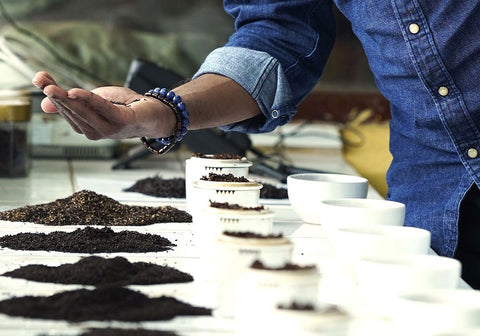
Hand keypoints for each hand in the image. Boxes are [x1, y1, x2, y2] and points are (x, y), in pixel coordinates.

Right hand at [32, 71, 174, 139]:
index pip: (66, 112)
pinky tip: (77, 92)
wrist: (157, 113)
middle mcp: (97, 132)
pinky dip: (90, 102)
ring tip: (53, 88)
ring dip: (68, 101)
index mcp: (89, 127)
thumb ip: (75, 102)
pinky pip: (105, 111)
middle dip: (56, 97)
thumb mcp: (96, 101)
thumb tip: (44, 105)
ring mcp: (111, 130)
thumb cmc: (127, 107)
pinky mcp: (125, 122)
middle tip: (41, 82)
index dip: (52, 96)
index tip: (38, 78)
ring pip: (85, 115)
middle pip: (73, 114)